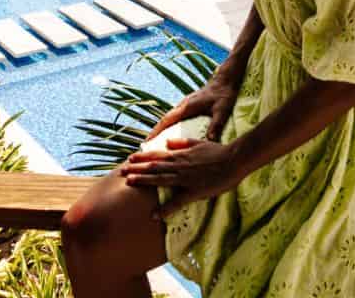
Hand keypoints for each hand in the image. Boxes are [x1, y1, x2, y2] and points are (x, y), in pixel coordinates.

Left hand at [122, 138, 244, 216]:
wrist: (233, 159)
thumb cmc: (217, 151)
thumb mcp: (198, 142)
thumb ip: (182, 142)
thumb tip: (168, 140)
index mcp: (180, 154)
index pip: (157, 154)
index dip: (142, 157)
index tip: (130, 158)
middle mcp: (179, 165)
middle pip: (153, 167)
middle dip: (137, 169)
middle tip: (121, 172)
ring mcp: (185, 178)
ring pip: (160, 179)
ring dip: (144, 180)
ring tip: (129, 182)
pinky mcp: (194, 191)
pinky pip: (177, 201)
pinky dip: (165, 208)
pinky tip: (154, 214)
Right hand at [144, 78, 237, 141]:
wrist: (225, 80)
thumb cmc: (223, 95)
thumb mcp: (222, 110)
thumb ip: (216, 125)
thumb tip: (209, 141)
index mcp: (187, 107)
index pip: (167, 120)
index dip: (156, 132)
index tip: (147, 142)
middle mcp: (183, 105)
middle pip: (164, 120)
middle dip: (155, 133)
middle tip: (146, 147)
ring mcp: (185, 104)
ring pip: (169, 118)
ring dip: (161, 129)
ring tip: (156, 144)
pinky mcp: (189, 105)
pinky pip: (175, 117)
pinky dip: (170, 126)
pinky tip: (172, 135)